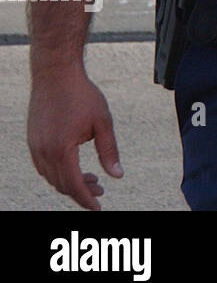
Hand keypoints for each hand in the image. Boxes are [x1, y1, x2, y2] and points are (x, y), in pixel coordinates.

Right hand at [28, 66, 122, 210]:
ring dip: (69, 182)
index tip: (98, 208)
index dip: (86, 199)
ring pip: (51, 177)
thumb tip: (117, 176)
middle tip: (101, 190)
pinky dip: (58, 172)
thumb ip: (109, 151)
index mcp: (61, 150)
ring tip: (91, 178)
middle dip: (81, 192)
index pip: (73, 185)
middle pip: (62, 184)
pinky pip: (44, 166)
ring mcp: (35, 147)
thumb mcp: (103, 122)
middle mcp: (44, 152)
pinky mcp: (32, 140)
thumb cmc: (82, 95)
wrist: (55, 74)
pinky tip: (73, 167)